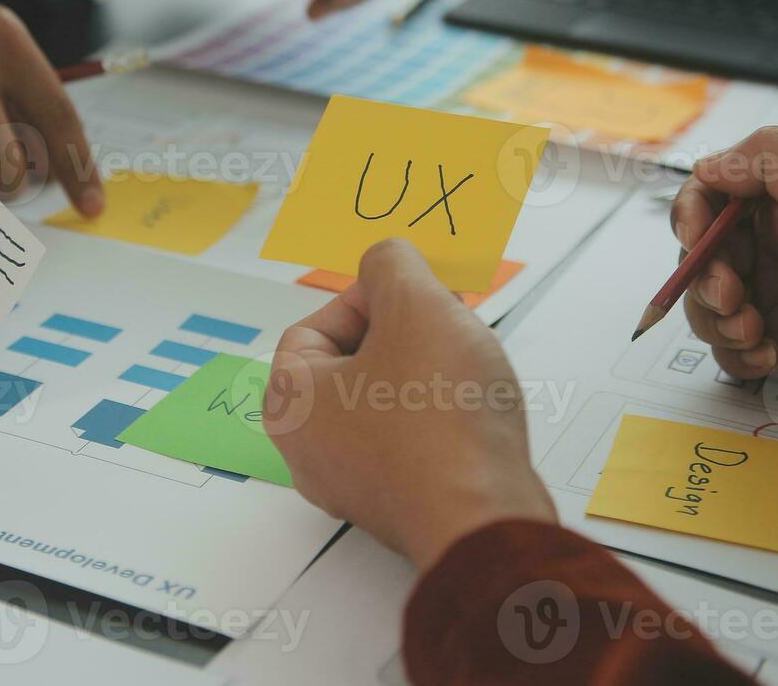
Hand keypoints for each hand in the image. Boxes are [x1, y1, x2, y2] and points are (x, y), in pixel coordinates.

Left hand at [265, 239, 554, 568]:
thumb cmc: (440, 422)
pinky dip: (440, 416)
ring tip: (465, 363)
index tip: (413, 293)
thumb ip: (392, 266)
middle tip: (444, 321)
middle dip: (403, 333)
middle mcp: (310, 451)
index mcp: (290, 404)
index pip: (315, 325)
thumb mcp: (415, 306)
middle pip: (351, 363)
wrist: (487, 517)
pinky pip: (412, 440)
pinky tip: (474, 408)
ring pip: (385, 401)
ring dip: (426, 372)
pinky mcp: (400, 502)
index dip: (368, 297)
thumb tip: (385, 259)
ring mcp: (355, 483)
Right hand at [670, 128, 777, 444]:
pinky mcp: (775, 345)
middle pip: (701, 251)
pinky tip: (772, 358)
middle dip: (706, 277)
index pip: (715, 191)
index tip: (696, 239)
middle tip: (735, 298)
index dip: (693, 212)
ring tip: (759, 334)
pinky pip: (725, 347)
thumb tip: (711, 162)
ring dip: (719, 321)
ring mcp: (777, 298)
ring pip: (706, 303)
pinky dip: (737, 355)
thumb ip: (772, 159)